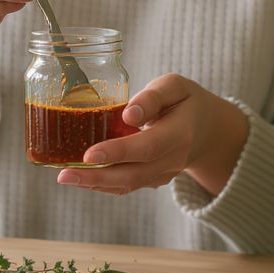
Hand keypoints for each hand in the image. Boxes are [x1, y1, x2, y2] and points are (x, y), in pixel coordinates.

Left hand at [55, 73, 248, 196]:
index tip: (89, 154)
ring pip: (128, 184)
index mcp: (180, 133)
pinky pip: (128, 186)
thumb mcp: (176, 86)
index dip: (117, 152)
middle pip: (133, 174)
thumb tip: (128, 114)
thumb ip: (153, 96)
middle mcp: (172, 160)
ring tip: (64, 178)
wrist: (209, 131)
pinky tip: (79, 179)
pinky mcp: (153, 179)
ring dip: (94, 184)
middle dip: (96, 177)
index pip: (146, 147)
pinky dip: (103, 185)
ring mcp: (163, 174)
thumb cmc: (186, 101)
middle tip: (64, 175)